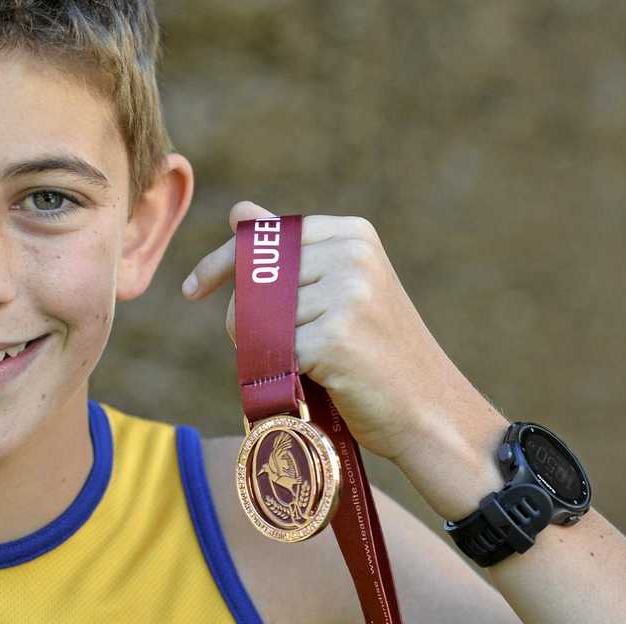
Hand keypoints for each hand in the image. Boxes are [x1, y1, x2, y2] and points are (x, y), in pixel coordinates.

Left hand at [182, 201, 471, 462]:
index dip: (223, 263)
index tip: (193, 290)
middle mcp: (352, 255)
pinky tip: (311, 383)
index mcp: (353, 234)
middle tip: (269, 349)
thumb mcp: (340, 290)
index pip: (264, 237)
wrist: (431, 414)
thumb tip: (240, 211)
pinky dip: (278, 373)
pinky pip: (272, 351)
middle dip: (243, 317)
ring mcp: (346, 294)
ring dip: (258, 348)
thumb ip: (290, 252)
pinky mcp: (335, 337)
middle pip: (253, 279)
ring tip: (299, 367)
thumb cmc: (379, 354)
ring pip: (255, 316)